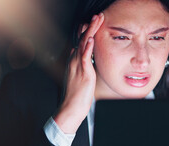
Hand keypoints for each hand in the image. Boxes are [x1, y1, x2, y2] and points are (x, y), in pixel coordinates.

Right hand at [54, 13, 104, 133]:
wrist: (71, 107)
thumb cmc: (77, 95)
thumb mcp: (80, 77)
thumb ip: (83, 66)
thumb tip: (86, 58)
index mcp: (74, 61)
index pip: (80, 41)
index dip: (87, 30)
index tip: (94, 22)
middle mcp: (74, 61)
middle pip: (82, 38)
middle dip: (90, 26)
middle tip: (98, 16)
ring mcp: (77, 66)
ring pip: (83, 44)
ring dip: (90, 31)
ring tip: (97, 20)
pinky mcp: (83, 73)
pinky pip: (85, 57)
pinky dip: (87, 47)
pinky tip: (90, 39)